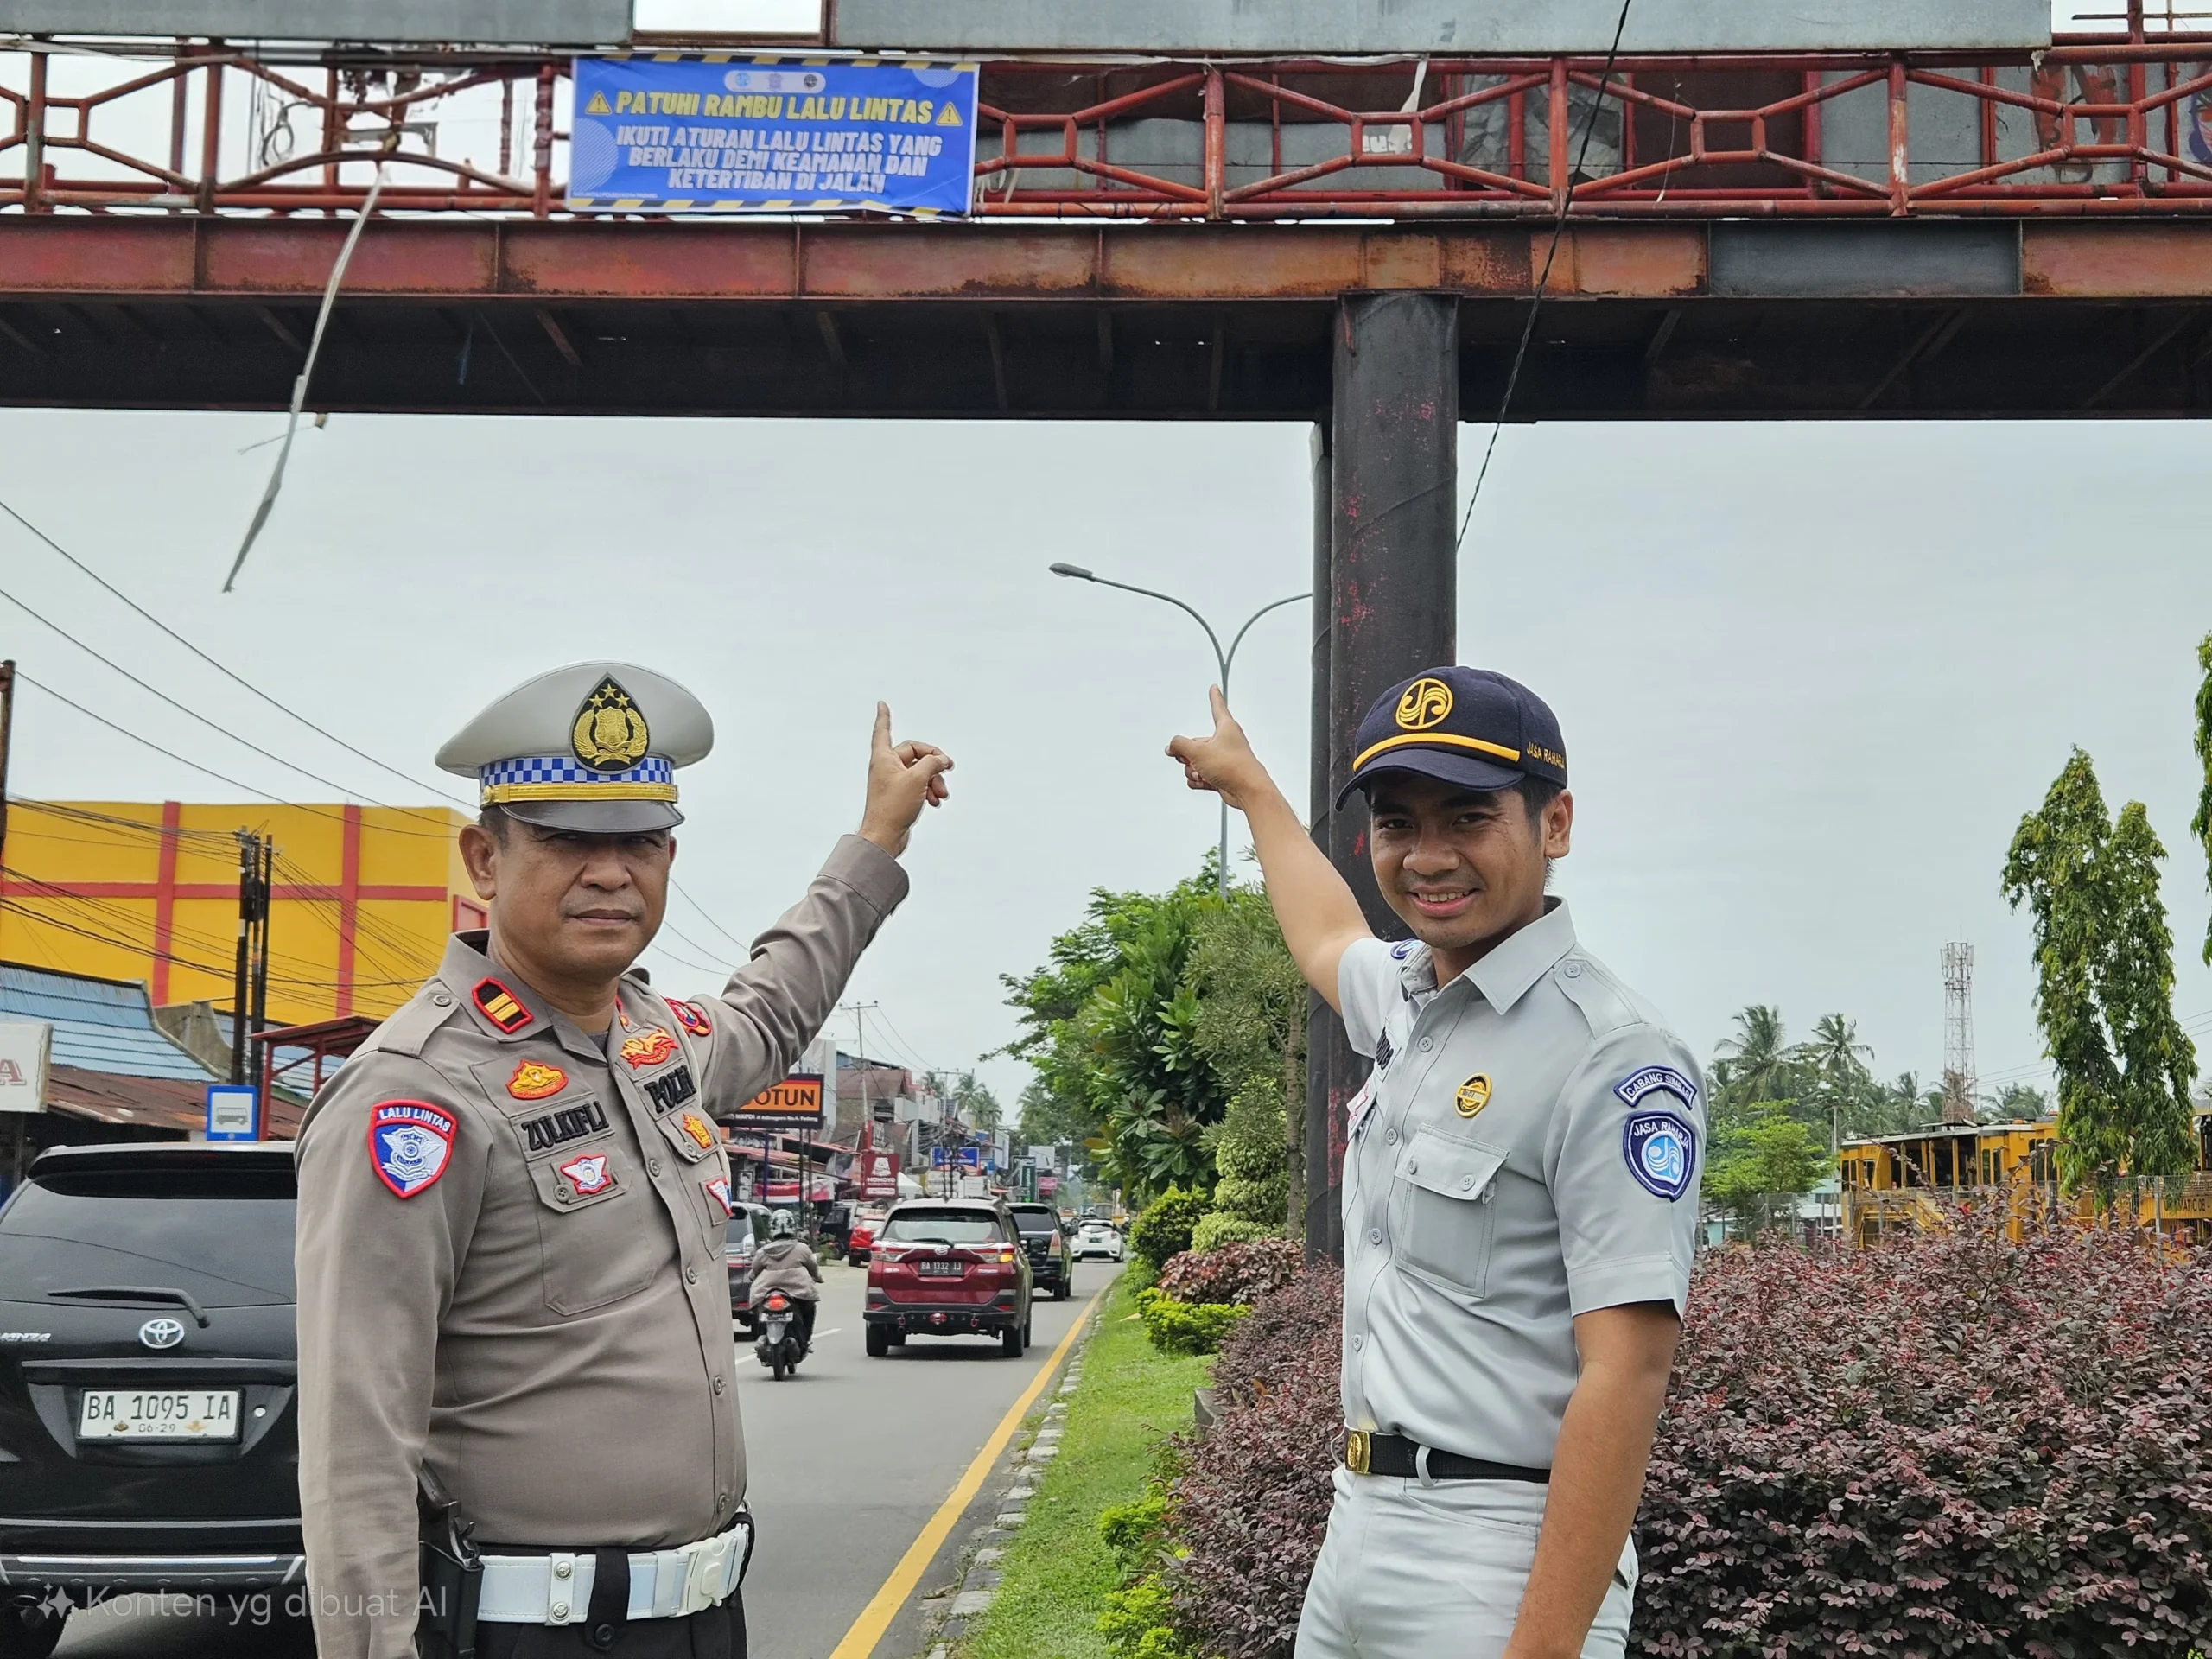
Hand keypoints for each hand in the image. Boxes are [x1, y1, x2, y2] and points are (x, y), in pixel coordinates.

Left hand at [859, 703, 952, 857]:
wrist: (884, 837)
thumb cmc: (893, 808)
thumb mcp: (918, 779)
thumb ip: (933, 763)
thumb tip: (942, 760)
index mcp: (883, 758)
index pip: (883, 730)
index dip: (884, 717)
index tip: (881, 704)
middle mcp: (886, 767)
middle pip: (915, 754)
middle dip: (933, 764)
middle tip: (946, 770)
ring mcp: (893, 782)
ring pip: (920, 772)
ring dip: (934, 781)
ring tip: (941, 794)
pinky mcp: (900, 796)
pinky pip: (919, 786)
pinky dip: (929, 791)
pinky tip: (935, 802)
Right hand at [1166, 687, 1268, 811]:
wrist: (1247, 790)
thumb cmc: (1232, 766)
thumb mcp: (1198, 750)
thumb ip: (1179, 744)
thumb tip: (1171, 746)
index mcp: (1225, 728)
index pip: (1217, 707)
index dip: (1214, 696)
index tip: (1214, 687)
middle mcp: (1225, 742)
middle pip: (1196, 742)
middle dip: (1187, 753)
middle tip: (1186, 757)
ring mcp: (1223, 759)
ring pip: (1195, 761)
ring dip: (1192, 769)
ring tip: (1202, 772)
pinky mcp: (1221, 775)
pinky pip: (1200, 775)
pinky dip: (1198, 780)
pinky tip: (1204, 781)